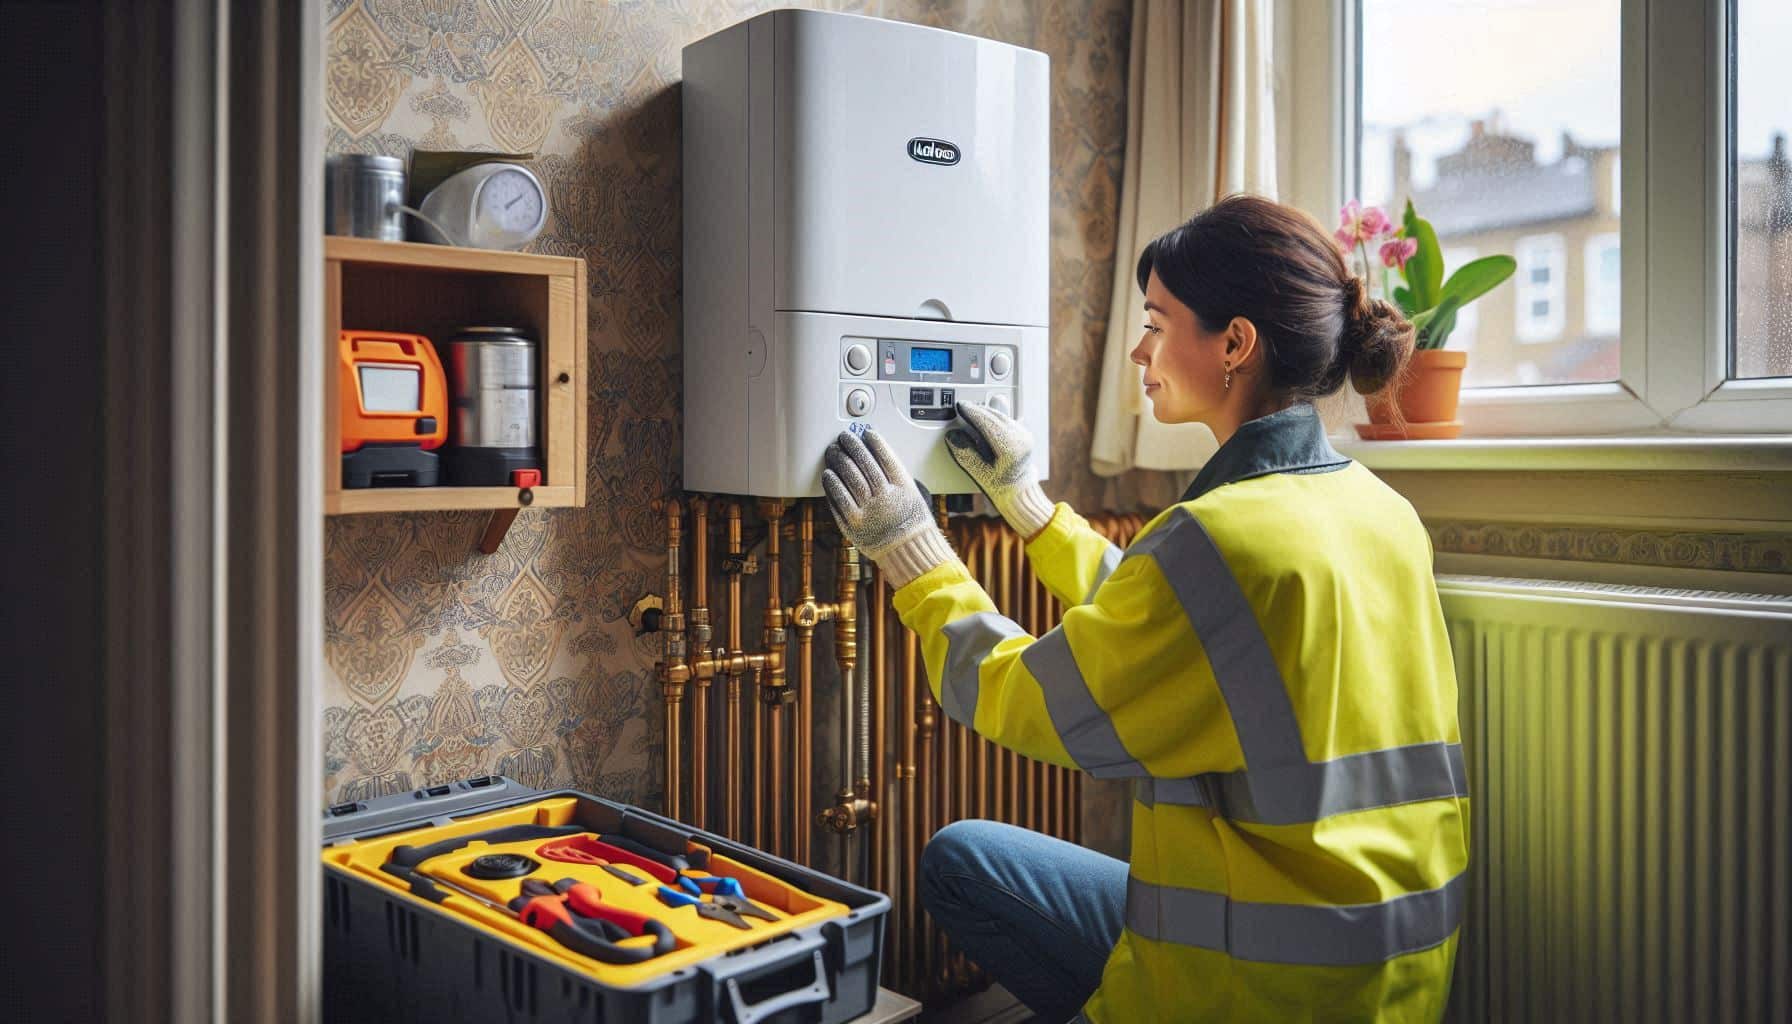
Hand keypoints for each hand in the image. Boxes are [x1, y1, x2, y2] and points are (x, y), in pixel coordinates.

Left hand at [821, 429, 955, 587]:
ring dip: (838, 460)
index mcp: (902, 487)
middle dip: (851, 446)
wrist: (907, 550)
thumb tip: (873, 453)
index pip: (884, 457)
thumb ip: (894, 474)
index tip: (866, 433)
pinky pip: (838, 499)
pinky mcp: (852, 525)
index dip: (873, 442)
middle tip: (843, 438)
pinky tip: (828, 474)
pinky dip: (831, 484)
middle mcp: (885, 498)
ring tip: (833, 451)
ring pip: (848, 478)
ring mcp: (867, 512)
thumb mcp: (912, 492)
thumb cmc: (910, 521)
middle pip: (863, 464)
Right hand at [945, 401, 1054, 538]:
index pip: (988, 422)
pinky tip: (984, 417)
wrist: (1020, 493)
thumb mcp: (979, 474)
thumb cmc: (1001, 487)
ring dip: (985, 411)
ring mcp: (1024, 434)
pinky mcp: (1024, 434)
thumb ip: (965, 454)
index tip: (960, 406)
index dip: (972, 412)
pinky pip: (1006, 419)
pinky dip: (993, 417)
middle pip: (994, 416)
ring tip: (971, 411)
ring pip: (1001, 415)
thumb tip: (953, 436)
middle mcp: (1020, 438)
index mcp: (1010, 447)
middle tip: (962, 407)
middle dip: (978, 409)